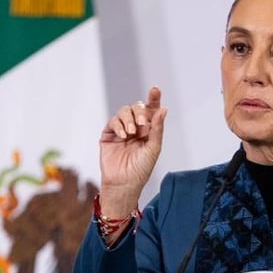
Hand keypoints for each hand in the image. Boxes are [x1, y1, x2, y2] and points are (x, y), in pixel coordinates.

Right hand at [99, 86, 167, 216]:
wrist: (124, 183)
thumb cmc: (141, 169)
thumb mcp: (154, 148)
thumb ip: (157, 128)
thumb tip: (163, 109)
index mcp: (149, 130)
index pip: (152, 110)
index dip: (153, 99)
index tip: (155, 89)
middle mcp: (136, 128)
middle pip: (136, 107)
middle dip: (139, 112)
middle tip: (142, 124)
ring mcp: (122, 130)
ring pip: (124, 112)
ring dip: (128, 119)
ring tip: (131, 132)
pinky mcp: (109, 135)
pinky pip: (113, 121)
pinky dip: (118, 125)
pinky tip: (123, 135)